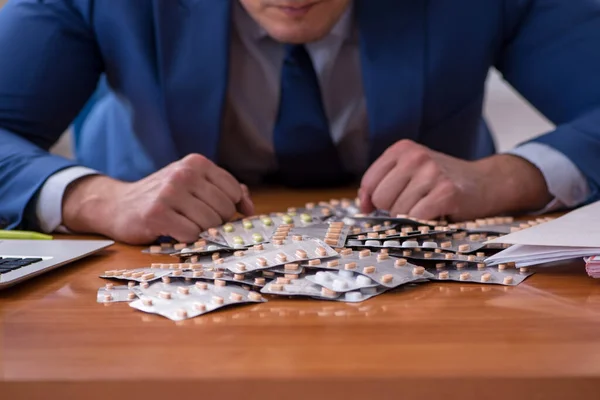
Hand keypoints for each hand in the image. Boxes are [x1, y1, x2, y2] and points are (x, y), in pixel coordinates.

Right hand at [62, 154, 253, 243]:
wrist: (117, 204)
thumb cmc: (163, 197)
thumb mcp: (193, 185)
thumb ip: (224, 191)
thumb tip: (249, 207)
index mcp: (196, 163)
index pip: (234, 192)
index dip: (231, 209)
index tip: (218, 214)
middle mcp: (184, 173)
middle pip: (224, 210)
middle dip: (216, 223)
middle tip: (196, 222)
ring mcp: (170, 192)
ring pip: (209, 224)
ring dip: (201, 233)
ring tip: (184, 225)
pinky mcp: (157, 214)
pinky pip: (191, 235)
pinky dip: (187, 239)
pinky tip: (174, 232)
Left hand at [359, 140, 551, 220]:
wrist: (486, 182)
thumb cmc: (444, 180)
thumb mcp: (412, 170)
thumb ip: (386, 181)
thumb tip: (363, 203)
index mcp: (403, 149)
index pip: (370, 181)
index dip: (368, 201)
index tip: (372, 210)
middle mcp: (416, 157)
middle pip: (381, 198)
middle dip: (391, 210)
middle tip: (410, 208)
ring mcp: (431, 173)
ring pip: (398, 211)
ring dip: (409, 219)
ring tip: (425, 210)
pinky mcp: (446, 192)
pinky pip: (417, 218)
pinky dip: (421, 225)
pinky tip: (432, 217)